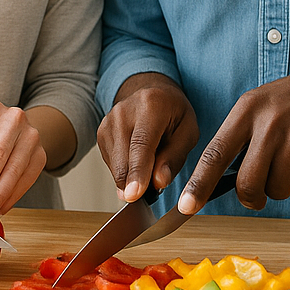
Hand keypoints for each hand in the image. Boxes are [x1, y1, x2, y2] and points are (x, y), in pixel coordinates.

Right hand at [97, 72, 199, 201]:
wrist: (154, 94)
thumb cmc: (174, 113)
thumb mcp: (188, 132)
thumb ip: (175, 157)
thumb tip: (158, 182)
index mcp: (151, 105)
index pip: (141, 144)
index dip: (138, 171)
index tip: (134, 195)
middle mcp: (124, 111)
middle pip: (124, 158)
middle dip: (135, 184)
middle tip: (153, 192)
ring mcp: (109, 121)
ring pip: (116, 166)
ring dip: (132, 178)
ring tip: (151, 163)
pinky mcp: (101, 132)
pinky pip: (111, 164)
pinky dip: (125, 171)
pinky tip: (138, 160)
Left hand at [177, 62, 289, 214]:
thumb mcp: (259, 106)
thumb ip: (240, 137)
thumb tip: (215, 180)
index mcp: (246, 110)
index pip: (215, 153)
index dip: (198, 183)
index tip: (185, 206)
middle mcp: (268, 122)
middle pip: (247, 183)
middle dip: (252, 196)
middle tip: (259, 192)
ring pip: (277, 189)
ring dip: (282, 185)